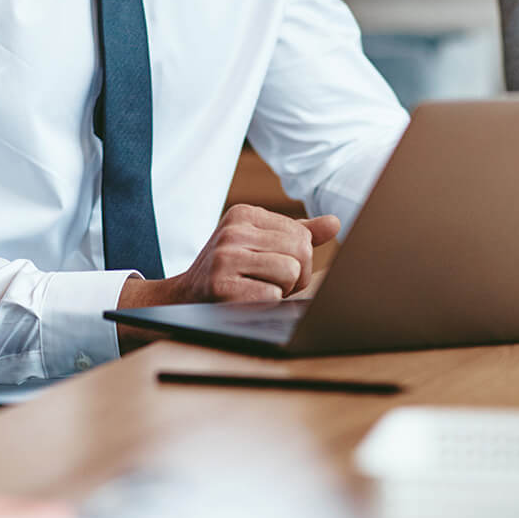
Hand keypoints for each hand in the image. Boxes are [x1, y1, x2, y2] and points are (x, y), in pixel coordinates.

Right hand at [116, 204, 338, 350]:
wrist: (183, 298)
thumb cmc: (230, 270)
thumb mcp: (258, 242)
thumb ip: (297, 233)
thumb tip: (334, 223)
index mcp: (244, 213)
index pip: (302, 234)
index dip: (298, 259)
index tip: (273, 265)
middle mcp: (233, 230)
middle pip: (301, 252)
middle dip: (295, 276)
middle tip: (269, 282)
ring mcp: (225, 257)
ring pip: (291, 273)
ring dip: (281, 290)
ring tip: (257, 289)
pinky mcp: (221, 286)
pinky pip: (272, 296)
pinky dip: (266, 304)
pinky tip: (246, 300)